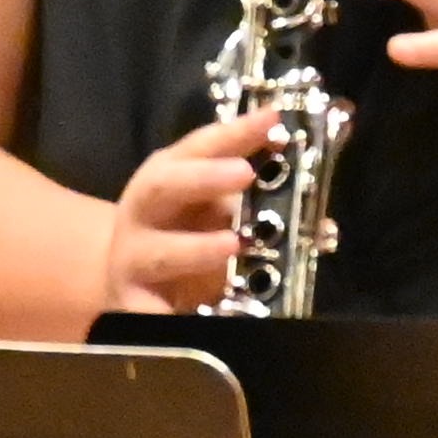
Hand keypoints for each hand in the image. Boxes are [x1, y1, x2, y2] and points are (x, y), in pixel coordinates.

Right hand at [101, 109, 273, 311]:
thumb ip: (249, 192)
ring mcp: (134, 259)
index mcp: (165, 176)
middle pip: (163, 186)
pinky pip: (153, 313)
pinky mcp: (132, 306)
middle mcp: (144, 212)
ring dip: (197, 248)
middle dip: (204, 177)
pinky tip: (195, 316)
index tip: (272, 120)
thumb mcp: (208, 204)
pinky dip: (172, 316)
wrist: (123, 279)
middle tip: (245, 172)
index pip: (198, 147)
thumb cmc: (178, 232)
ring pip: (160, 253)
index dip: (234, 133)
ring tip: (234, 244)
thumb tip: (314, 203)